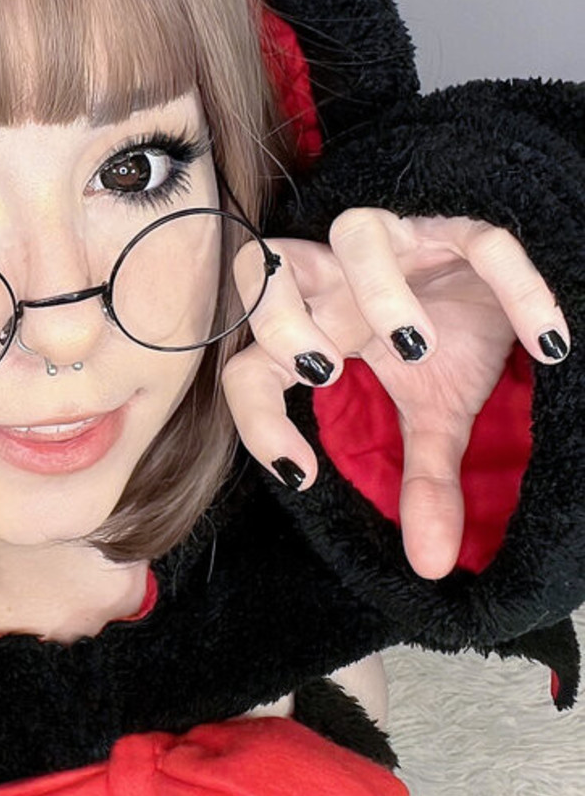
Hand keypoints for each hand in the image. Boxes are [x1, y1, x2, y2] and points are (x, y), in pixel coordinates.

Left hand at [224, 210, 570, 578]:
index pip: (248, 365)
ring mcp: (398, 242)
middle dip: (282, 323)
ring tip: (416, 344)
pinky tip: (547, 344)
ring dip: (376, 289)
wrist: (507, 292)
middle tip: (328, 376)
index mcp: (315, 326)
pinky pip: (483, 241)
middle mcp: (338, 277)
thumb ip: (424, 484)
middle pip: (263, 266)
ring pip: (356, 232)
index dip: (257, 419)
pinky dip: (515, 288)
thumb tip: (434, 567)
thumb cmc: (449, 344)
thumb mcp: (435, 420)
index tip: (303, 473)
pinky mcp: (463, 228)